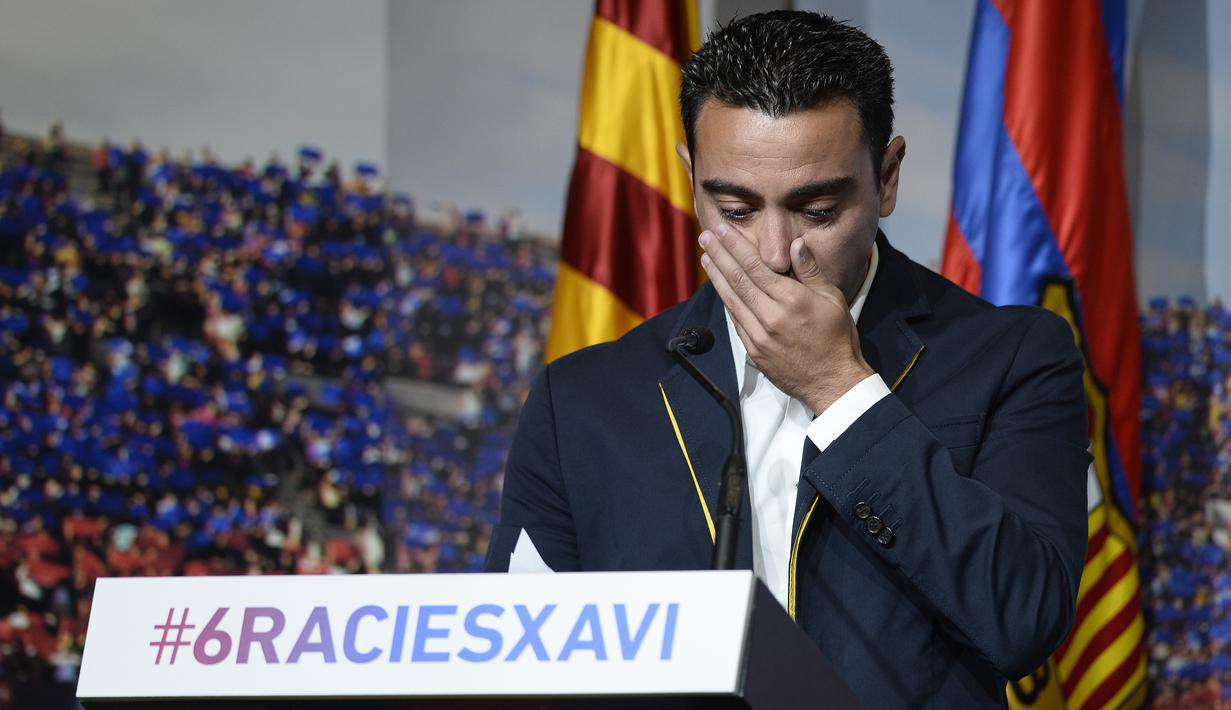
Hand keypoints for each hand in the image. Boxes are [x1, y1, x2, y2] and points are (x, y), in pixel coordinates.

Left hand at [699, 223, 873, 413]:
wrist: (834, 383)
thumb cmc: (838, 338)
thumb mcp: (832, 299)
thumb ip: (810, 271)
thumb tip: (795, 243)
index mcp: (791, 300)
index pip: (755, 266)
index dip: (736, 246)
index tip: (721, 230)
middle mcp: (771, 316)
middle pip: (738, 280)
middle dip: (719, 255)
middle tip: (705, 236)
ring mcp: (759, 336)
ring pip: (732, 300)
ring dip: (717, 277)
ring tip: (706, 258)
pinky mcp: (754, 351)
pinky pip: (736, 321)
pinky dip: (727, 302)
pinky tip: (721, 288)